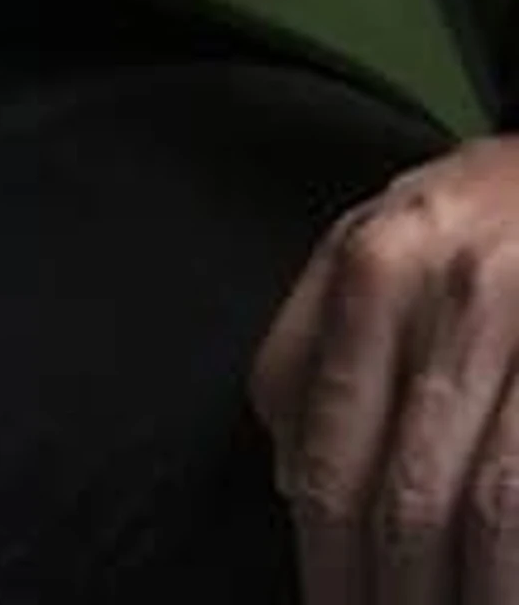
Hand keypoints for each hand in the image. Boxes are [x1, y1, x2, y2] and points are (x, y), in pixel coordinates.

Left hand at [251, 132, 518, 595]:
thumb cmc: (474, 216)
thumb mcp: (374, 238)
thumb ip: (309, 344)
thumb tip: (287, 480)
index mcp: (374, 268)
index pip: (332, 452)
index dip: (328, 564)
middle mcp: (452, 294)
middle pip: (406, 496)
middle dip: (393, 598)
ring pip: (490, 507)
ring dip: (470, 596)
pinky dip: (515, 556)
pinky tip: (502, 585)